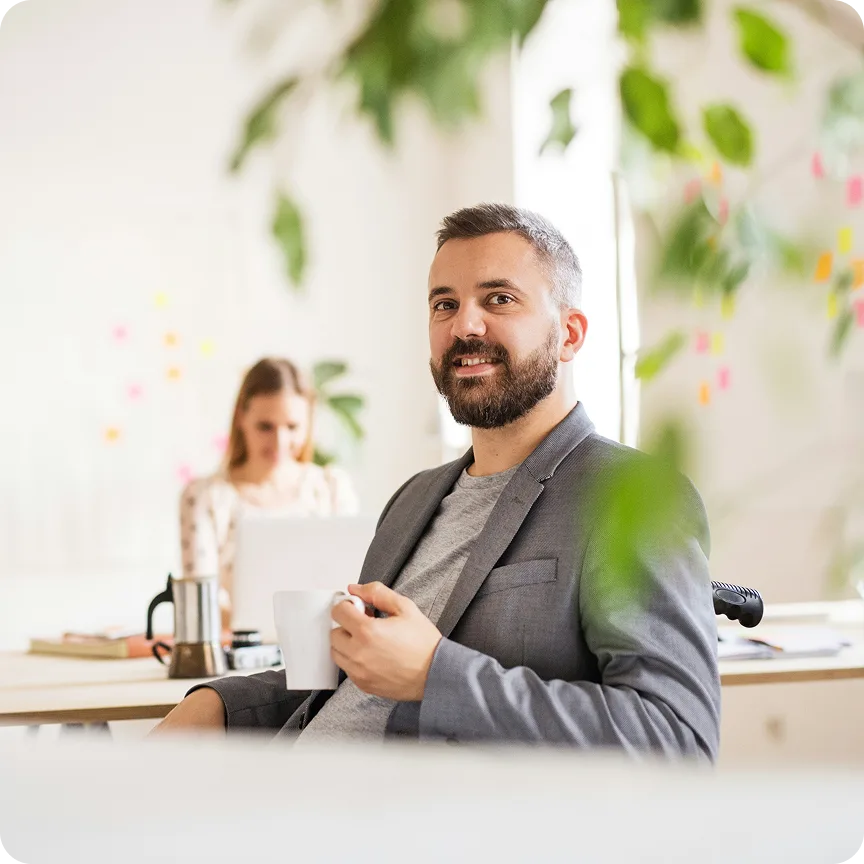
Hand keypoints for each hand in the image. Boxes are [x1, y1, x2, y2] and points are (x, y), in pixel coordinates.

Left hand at [330, 582, 441, 700]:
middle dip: (347, 625)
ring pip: (337, 653)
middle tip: (366, 624)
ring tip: (368, 641)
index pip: (338, 612)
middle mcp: (358, 653)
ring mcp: (359, 672)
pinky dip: (353, 660)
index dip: (349, 606)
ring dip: (347, 644)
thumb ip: (377, 593)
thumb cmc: (423, 643)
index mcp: (367, 631)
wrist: (435, 674)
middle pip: (334, 633)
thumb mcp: (405, 608)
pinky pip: (347, 669)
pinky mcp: (362, 685)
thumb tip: (355, 589)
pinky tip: (372, 655)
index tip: (361, 609)